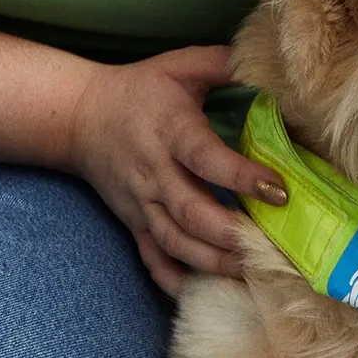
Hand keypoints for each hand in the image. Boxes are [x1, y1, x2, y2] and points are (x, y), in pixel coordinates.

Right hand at [65, 45, 286, 298]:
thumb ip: (223, 64)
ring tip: (250, 272)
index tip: (277, 189)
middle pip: (191, 212)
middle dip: (230, 234)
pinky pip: (152, 260)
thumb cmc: (140, 89)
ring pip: (175, 243)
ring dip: (212, 262)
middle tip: (269, 246)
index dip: (241, 176)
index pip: (206, 157)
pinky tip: (203, 293)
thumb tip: (267, 68)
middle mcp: (155, 172)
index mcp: (171, 131)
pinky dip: (175, 282)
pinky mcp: (134, 222)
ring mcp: (142, 203)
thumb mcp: (180, 65)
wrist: (80, 116)